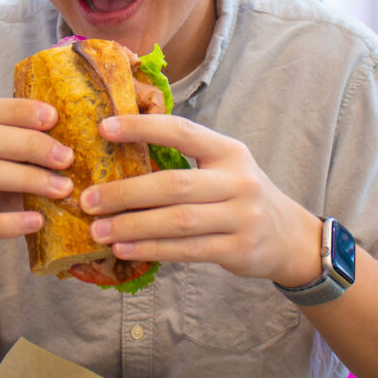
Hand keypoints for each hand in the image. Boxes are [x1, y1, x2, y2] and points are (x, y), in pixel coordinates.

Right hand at [0, 98, 74, 278]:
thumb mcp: (9, 166)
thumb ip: (28, 150)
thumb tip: (76, 133)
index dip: (21, 110)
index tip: (55, 117)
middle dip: (31, 144)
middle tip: (67, 158)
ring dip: (28, 179)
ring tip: (62, 189)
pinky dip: (11, 222)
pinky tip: (38, 222)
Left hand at [80, 114, 323, 286]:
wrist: (289, 237)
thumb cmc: (240, 196)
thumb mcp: (224, 167)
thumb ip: (184, 160)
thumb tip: (120, 158)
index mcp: (228, 150)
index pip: (181, 131)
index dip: (142, 128)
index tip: (104, 129)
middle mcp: (237, 180)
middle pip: (173, 184)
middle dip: (125, 192)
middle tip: (88, 199)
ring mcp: (241, 216)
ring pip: (177, 220)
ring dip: (132, 226)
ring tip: (98, 230)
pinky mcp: (238, 249)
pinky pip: (187, 249)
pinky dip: (152, 249)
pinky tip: (125, 249)